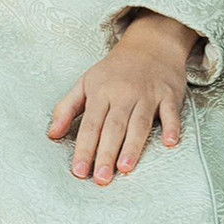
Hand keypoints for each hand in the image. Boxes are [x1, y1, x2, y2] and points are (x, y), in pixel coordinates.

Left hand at [47, 12, 197, 182]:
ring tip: (125, 168)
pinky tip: (169, 143)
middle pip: (114, 127)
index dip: (84, 148)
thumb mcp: (86, 83)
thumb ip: (67, 108)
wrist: (151, 44)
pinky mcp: (169, 95)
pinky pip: (171, 112)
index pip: (91, 125)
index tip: (79, 171)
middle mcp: (123, 94)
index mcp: (101, 92)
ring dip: (133, 146)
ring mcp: (148, 94)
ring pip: (139, 123)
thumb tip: (52, 134)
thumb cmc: (115, 70)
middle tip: (101, 179)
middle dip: (106, 153)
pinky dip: (171, 126)